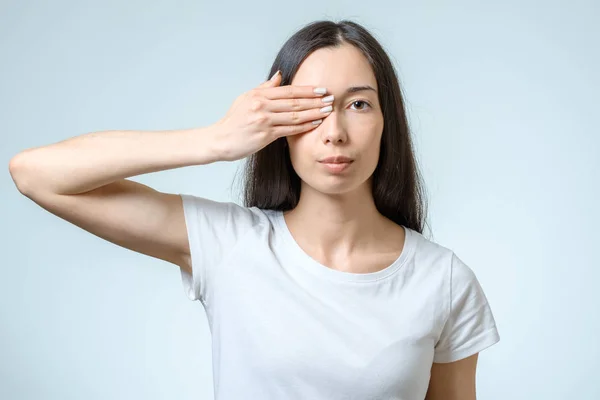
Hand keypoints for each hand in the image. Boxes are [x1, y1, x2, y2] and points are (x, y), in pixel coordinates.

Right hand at [212, 70, 333, 161]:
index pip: (288, 90)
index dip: (307, 90)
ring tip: (327, 111)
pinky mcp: (265, 135)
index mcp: (259, 95)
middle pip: (294, 102)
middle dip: (315, 100)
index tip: (322, 90)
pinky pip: (289, 129)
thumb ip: (265, 87)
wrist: (220, 140)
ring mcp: (264, 120)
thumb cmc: (234, 120)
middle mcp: (262, 105)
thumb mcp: (246, 98)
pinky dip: (304, 126)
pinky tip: (315, 123)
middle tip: (331, 99)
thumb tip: (280, 75)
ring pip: (295, 115)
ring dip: (313, 113)